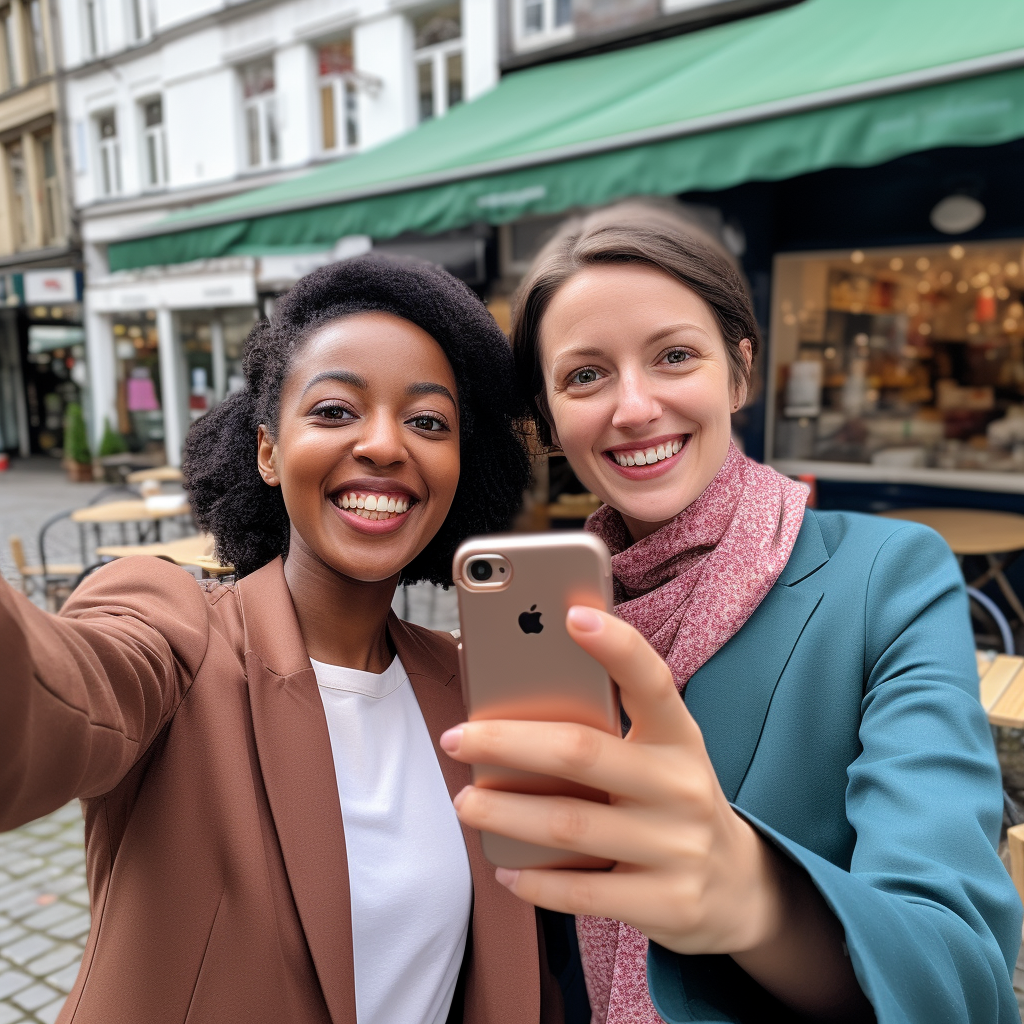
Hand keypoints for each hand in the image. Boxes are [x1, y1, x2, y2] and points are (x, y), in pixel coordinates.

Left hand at [440, 607, 870, 1021]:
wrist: (738, 886)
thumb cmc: (671, 799)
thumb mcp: (658, 755)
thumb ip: (605, 730)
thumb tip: (512, 707)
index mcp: (679, 736)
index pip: (652, 681)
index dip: (617, 646)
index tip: (573, 615)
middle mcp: (683, 786)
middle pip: (582, 752)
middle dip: (508, 742)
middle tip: (457, 738)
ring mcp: (678, 847)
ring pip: (569, 824)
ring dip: (505, 814)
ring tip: (465, 803)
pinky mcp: (667, 902)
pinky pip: (583, 892)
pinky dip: (534, 882)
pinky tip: (504, 868)